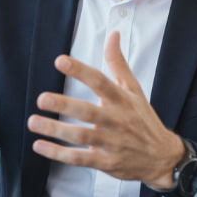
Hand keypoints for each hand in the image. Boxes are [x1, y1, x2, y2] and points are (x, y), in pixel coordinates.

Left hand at [26, 31, 184, 188]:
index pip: (100, 82)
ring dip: (56, 130)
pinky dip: (59, 154)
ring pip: (81, 136)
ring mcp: (111, 143)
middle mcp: (117, 121)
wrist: (163, 157)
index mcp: (122, 100)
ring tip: (33, 122)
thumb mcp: (134, 90)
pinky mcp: (106, 162)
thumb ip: (118, 63)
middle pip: (88, 112)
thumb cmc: (143, 120)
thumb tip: (112, 34)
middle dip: (64, 105)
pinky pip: (80, 158)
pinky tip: (39, 146)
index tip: (60, 60)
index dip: (80, 71)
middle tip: (42, 98)